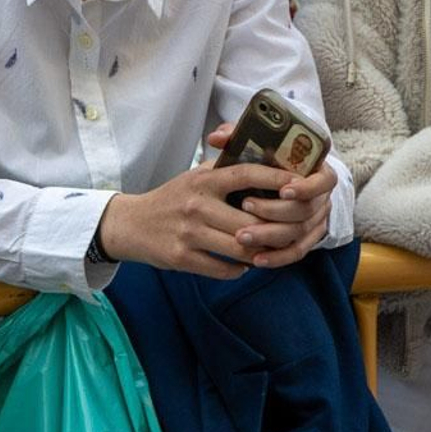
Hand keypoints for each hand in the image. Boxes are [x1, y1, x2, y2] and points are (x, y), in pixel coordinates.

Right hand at [99, 125, 328, 277]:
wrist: (131, 224)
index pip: (246, 174)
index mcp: (203, 181)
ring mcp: (189, 233)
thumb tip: (265, 162)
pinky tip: (242, 264)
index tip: (299, 183)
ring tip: (267, 251)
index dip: (275, 178)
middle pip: (250, 219)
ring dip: (259, 253)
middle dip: (274, 228)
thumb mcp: (194, 177)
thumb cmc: (171, 199)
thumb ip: (225, 170)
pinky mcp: (181, 257)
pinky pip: (222, 268)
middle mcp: (196, 205)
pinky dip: (237, 269)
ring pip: (240, 248)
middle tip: (289, 232)